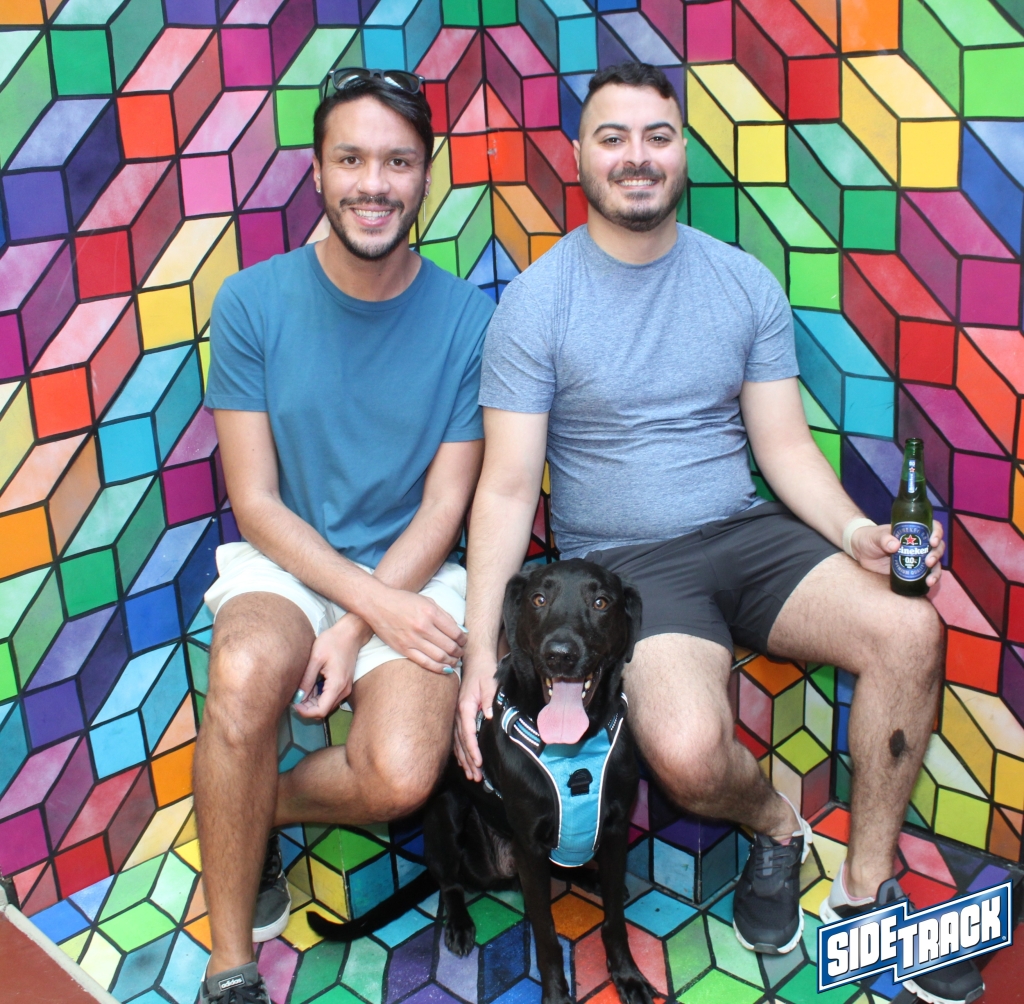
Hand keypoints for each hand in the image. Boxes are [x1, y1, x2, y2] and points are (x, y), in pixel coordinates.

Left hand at [293, 615, 363, 718]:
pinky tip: (311, 685)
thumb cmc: (333, 641)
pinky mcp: (344, 684)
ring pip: (327, 704)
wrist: (351, 633)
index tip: (293, 704)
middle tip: (294, 698)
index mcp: (336, 685)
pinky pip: (330, 697)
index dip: (305, 712)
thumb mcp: (315, 658)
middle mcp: (343, 690)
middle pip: (324, 710)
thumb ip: (306, 680)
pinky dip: (319, 696)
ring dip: (312, 702)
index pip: (320, 711)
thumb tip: (297, 697)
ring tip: (301, 690)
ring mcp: (345, 687)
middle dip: (307, 708)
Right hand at [364, 584, 466, 672]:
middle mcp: (423, 627)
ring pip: (439, 657)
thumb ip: (444, 615)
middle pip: (449, 646)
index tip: (464, 641)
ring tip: (455, 661)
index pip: (455, 632)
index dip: (463, 640)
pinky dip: (438, 668)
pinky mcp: (403, 649)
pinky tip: (444, 668)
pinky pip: (425, 663)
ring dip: (451, 661)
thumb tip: (460, 631)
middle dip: (459, 652)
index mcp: (431, 613)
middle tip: (461, 653)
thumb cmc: (404, 601)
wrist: (378, 604)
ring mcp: (412, 639)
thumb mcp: (427, 601)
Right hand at [454, 651, 498, 781]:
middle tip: (477, 777)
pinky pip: (457, 738)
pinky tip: (463, 762)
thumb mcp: (490, 683)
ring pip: (458, 742)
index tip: (479, 762)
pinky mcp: (458, 715)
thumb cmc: (483, 671)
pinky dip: (460, 751)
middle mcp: (458, 713)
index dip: (473, 749)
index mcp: (465, 706)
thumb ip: (490, 699)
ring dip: (464, 759)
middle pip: (462, 742)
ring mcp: (457, 715)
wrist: (474, 660)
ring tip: (471, 775)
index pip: (468, 732)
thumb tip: (490, 716)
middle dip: (469, 760)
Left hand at [850, 520, 944, 588]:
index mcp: (912, 531)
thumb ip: (883, 539)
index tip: (932, 541)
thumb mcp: (874, 537)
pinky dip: (930, 578)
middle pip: (936, 547)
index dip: (937, 533)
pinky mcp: (911, 570)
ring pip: (934, 562)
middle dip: (936, 554)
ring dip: (936, 570)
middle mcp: (918, 544)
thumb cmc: (868, 538)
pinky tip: (928, 584)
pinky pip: (926, 574)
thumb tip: (896, 545)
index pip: (931, 527)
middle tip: (928, 561)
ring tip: (930, 579)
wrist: (860, 552)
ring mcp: (916, 557)